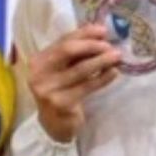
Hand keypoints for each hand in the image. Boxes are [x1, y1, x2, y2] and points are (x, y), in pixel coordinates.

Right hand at [27, 24, 120, 142]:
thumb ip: (75, 54)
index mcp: (38, 60)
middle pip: (67, 50)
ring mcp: (48, 89)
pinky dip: (102, 78)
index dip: (84, 33)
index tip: (103, 31)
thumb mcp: (63, 70)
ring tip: (117, 56)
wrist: (54, 125)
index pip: (62, 40)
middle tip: (110, 46)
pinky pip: (87, 86)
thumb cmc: (61, 91)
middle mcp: (38, 73)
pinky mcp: (61, 103)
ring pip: (80, 69)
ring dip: (101, 60)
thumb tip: (100, 33)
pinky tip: (113, 73)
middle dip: (92, 45)